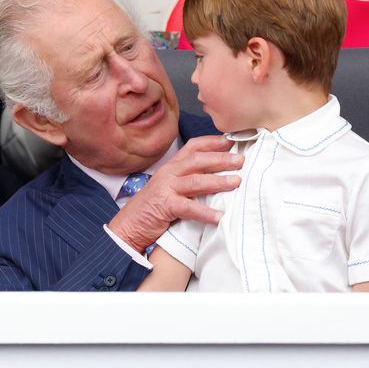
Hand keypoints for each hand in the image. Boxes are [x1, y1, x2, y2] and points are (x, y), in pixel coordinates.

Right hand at [107, 135, 241, 251]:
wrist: (128, 226)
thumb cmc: (152, 207)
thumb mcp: (168, 187)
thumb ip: (187, 179)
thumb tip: (216, 176)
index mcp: (170, 167)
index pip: (192, 147)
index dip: (212, 142)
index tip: (231, 141)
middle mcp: (168, 174)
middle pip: (197, 160)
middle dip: (220, 159)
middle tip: (240, 160)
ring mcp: (165, 189)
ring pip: (195, 181)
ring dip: (218, 181)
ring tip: (236, 182)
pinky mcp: (164, 207)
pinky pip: (189, 208)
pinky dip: (205, 212)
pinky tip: (219, 216)